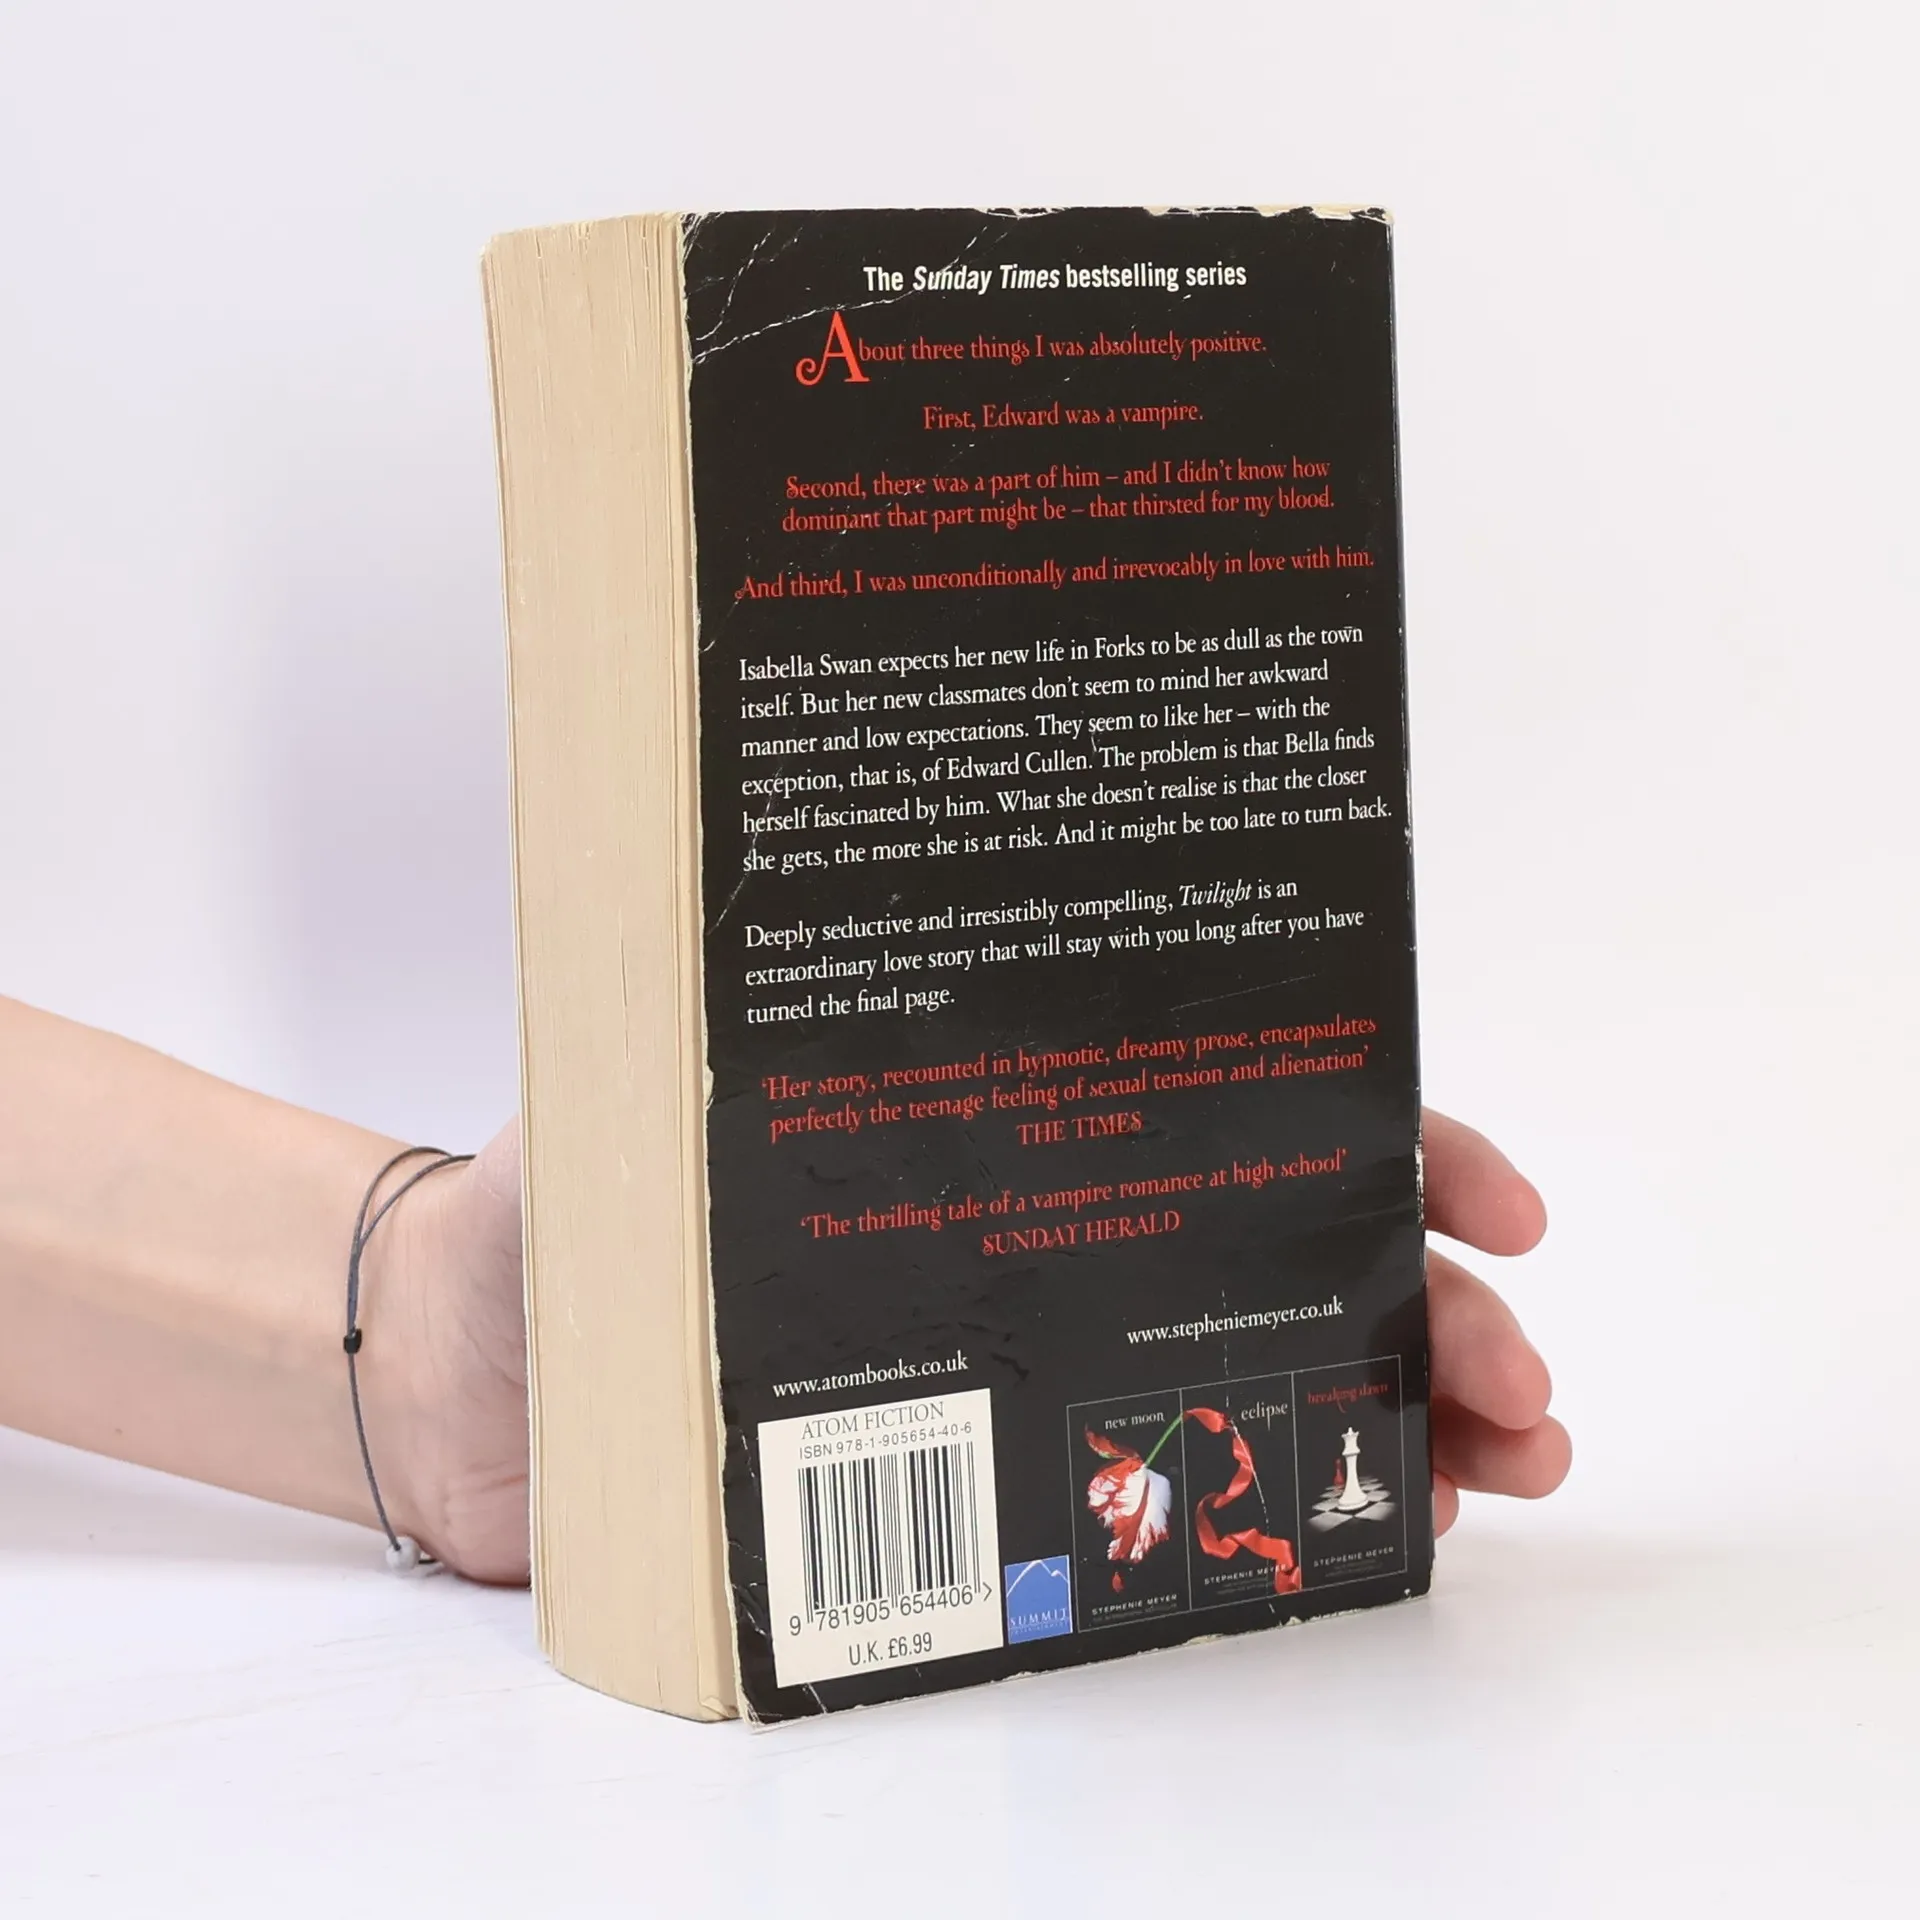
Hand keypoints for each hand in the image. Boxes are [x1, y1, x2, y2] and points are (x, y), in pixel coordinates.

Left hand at [376, 1107, 1567, 1579]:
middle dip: (1422, 1298)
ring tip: (1501, 1462)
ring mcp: (1030, 1346)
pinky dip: (1285, 1507)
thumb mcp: (648, 1073)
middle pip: (1279, 1237)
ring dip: (1399, 1409)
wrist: (464, 1374)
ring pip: (1256, 1363)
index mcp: (1005, 1102)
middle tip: (1510, 1374)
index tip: (1488, 1198)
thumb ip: (708, 1008)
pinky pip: (1165, 1487)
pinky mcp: (990, 1469)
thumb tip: (777, 875)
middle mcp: (1045, 1214)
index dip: (1377, 1139)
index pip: (1221, 1096)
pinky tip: (1369, 1530)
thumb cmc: (558, 1201)